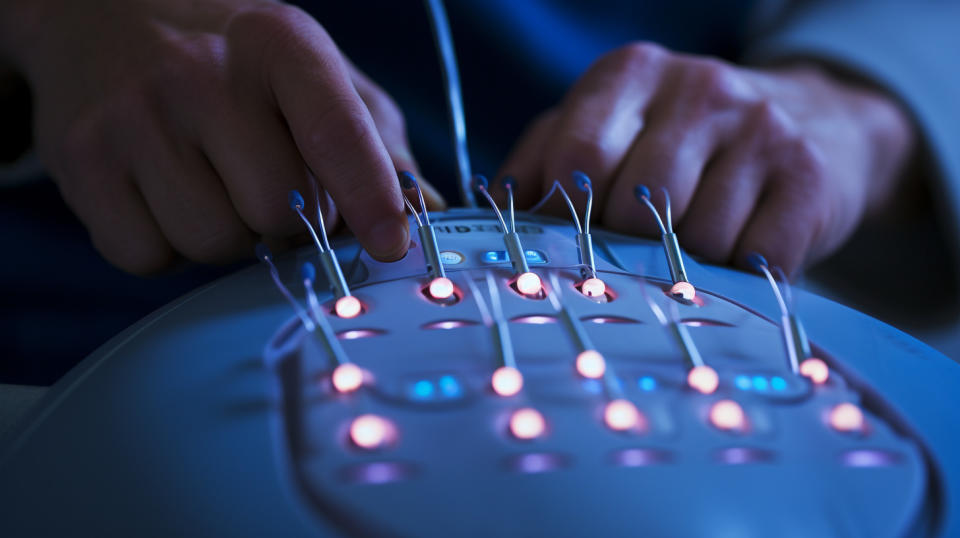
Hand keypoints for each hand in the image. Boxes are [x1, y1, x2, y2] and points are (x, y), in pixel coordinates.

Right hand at [0, 0, 441, 273]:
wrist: (102, 13)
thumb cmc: (233, 60)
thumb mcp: (313, 73)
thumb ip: (375, 140)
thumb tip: (426, 208)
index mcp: (279, 44)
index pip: (337, 135)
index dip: (372, 201)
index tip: (392, 246)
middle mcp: (202, 73)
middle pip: (278, 211)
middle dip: (288, 221)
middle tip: (268, 187)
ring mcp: (133, 116)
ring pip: (214, 242)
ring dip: (226, 235)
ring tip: (212, 182)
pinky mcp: (81, 162)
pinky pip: (147, 257)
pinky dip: (165, 246)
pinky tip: (163, 195)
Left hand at [500, 42, 914, 275]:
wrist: (816, 123)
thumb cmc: (681, 141)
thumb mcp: (607, 128)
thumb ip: (543, 161)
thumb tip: (487, 218)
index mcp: (630, 74)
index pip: (578, 153)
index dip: (566, 214)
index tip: (566, 248)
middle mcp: (698, 88)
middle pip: (635, 203)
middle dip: (625, 250)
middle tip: (629, 264)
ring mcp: (761, 129)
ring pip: (697, 237)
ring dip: (685, 267)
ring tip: (688, 257)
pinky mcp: (810, 178)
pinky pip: (757, 260)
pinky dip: (738, 279)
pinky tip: (736, 262)